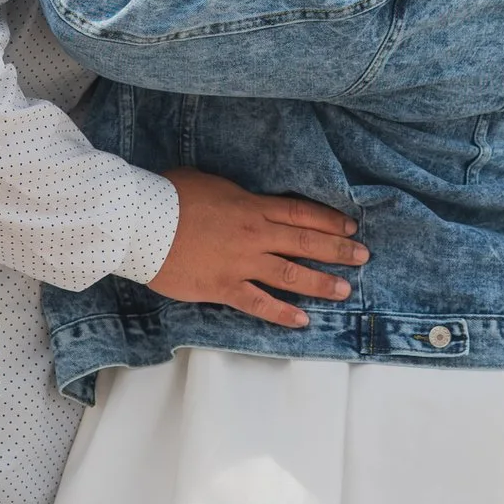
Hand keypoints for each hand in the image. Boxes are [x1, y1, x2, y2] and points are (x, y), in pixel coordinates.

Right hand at [147, 167, 368, 328]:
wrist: (141, 222)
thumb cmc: (168, 195)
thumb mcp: (209, 182)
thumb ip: (233, 193)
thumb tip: (242, 197)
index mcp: (252, 206)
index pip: (301, 213)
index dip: (329, 220)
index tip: (351, 228)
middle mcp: (254, 235)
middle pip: (306, 243)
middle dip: (338, 251)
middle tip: (363, 258)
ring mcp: (241, 263)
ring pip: (291, 275)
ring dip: (321, 283)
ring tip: (345, 291)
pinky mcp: (223, 287)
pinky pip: (259, 303)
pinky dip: (282, 313)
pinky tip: (302, 321)